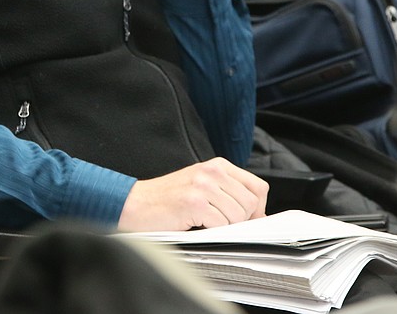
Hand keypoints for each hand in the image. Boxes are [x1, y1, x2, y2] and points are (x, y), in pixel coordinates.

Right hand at [117, 157, 268, 231]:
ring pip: (238, 216)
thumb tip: (260, 216)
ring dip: (224, 227)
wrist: (136, 203)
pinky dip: (212, 231)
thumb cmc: (168, 199)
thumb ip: (230, 194)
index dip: (257, 208)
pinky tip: (196, 224)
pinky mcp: (194, 202)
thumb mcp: (203, 187)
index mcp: (218, 165)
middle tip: (220, 223)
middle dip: (240, 220)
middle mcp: (212, 171)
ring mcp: (203, 186)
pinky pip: (221, 225)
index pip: (258, 187)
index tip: (246, 219)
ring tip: (204, 222)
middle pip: (251, 203)